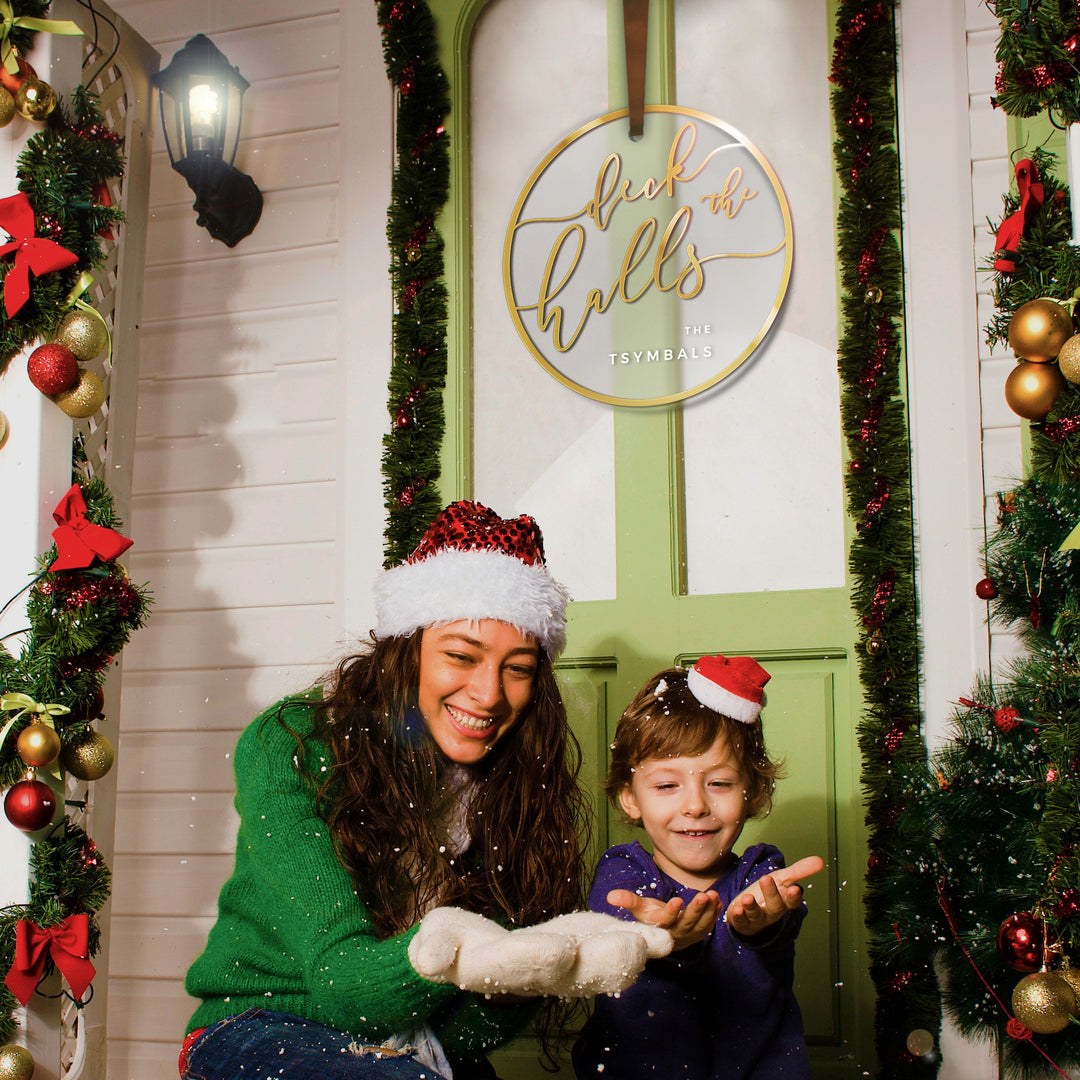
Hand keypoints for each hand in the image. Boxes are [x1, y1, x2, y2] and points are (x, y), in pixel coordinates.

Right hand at [408, 906, 671, 998]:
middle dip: (604, 962)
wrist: (475, 958)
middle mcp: (543, 974)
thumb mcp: (435, 942)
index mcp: (502, 969)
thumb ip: (436, 949)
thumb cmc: (451, 946)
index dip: (540, 958)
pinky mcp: (589, 946)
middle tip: (629, 948)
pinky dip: (644, 942)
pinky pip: (620, 947)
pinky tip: (668, 936)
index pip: (521, 965)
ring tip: (656, 941)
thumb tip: (431, 954)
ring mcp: (571, 964)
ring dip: (631, 954)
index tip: (560, 948)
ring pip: (605, 966)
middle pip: (576, 975)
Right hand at [606, 888, 720, 949]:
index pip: (667, 921)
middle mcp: (676, 934)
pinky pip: (709, 924)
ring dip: (709, 910)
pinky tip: (718, 900)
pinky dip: (714, 913)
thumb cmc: (651, 917)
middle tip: (703, 895)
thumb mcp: (640, 909)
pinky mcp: (700, 933)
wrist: (664, 934)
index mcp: (661, 928)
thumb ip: (628, 901)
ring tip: (714, 894)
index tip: (677, 900)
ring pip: (701, 924)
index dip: (672, 912)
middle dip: (696, 909)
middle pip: (688, 923)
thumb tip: (611, 896)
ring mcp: (690, 935)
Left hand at [724, 855, 823, 937]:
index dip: (793, 897)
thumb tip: (820, 861)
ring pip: (756, 914)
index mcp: (783, 901)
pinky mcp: (740, 921)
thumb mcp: (783, 880)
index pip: (791, 901)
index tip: (795, 889)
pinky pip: (739, 920)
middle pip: (774, 906)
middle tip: (766, 879)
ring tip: (747, 897)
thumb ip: (799, 871)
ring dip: (751, 906)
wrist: (749, 913)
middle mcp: (771, 911)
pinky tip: (736, 908)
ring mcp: (756, 918)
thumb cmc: (767, 894)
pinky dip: (738, 915)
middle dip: (771, 894)